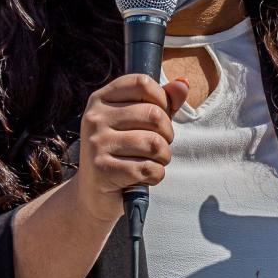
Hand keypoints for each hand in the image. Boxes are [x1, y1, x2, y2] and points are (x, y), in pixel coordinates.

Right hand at [74, 74, 187, 223]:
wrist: (93, 194)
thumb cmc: (122, 152)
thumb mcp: (138, 123)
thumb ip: (162, 102)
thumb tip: (183, 83)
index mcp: (100, 99)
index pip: (142, 83)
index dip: (162, 99)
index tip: (161, 116)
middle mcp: (94, 118)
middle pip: (154, 114)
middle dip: (167, 134)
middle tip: (159, 146)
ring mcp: (96, 144)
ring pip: (154, 144)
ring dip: (163, 157)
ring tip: (152, 161)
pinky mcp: (103, 170)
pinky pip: (149, 168)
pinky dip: (155, 175)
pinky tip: (144, 177)